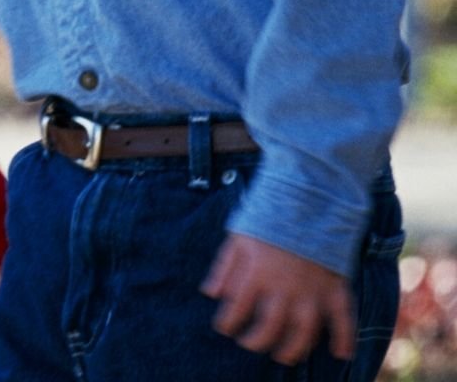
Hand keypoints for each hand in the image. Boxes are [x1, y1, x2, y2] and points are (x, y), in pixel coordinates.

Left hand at [202, 232, 354, 365]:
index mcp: (256, 273)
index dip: (228, 323)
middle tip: (250, 345)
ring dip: (294, 348)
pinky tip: (341, 354)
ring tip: (285, 357)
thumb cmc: (269, 217)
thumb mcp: (239, 236)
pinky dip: (345, 338)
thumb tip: (210, 294)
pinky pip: (344, 318)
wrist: (311, 199)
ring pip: (304, 330)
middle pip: (269, 326)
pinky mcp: (335, 287)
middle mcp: (284, 287)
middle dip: (257, 341)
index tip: (224, 329)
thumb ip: (224, 267)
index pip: (237, 308)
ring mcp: (312, 290)